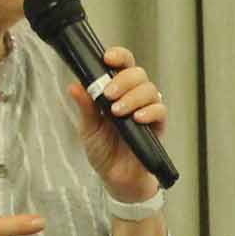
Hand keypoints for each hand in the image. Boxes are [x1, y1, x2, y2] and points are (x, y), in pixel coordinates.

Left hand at [64, 47, 169, 203]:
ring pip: (150, 89)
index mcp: (116, 92)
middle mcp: (133, 97)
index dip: (118, 56)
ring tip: (118, 112)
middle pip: (137, 73)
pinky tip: (137, 118)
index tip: (107, 59)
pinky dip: (149, 111)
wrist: (117, 179)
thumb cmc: (104, 152)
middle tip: (108, 95)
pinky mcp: (157, 126)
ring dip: (133, 97)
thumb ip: (85, 107)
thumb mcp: (88, 129)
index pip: (122, 65)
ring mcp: (147, 110)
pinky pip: (160, 110)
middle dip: (122, 81)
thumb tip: (74, 86)